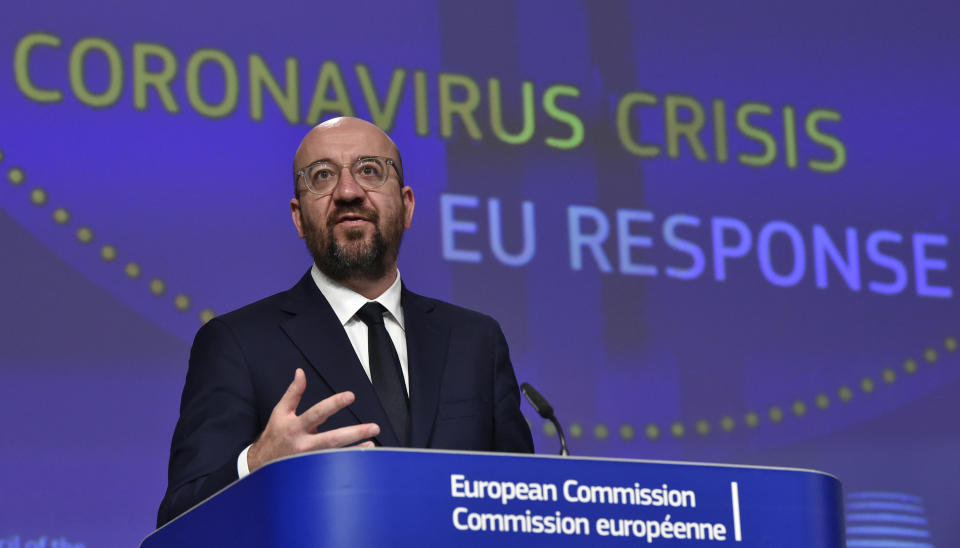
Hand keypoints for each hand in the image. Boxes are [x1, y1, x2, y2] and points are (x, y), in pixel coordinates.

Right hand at [246, 368, 379, 471]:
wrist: (261, 464)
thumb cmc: (275, 435)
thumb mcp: (280, 412)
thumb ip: (293, 393)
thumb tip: (301, 373)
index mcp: (295, 427)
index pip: (317, 413)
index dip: (334, 404)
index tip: (350, 396)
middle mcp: (303, 444)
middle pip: (331, 439)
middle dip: (354, 433)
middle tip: (373, 427)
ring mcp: (309, 460)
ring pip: (335, 455)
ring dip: (355, 449)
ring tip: (372, 442)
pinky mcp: (312, 470)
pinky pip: (334, 465)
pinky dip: (349, 460)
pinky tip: (363, 454)